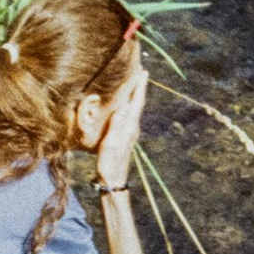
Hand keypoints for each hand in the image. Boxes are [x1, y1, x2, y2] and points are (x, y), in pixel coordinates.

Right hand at [93, 66, 148, 188]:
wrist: (114, 180)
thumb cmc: (109, 163)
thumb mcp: (110, 143)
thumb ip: (116, 124)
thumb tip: (123, 106)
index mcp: (129, 127)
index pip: (136, 102)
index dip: (140, 87)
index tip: (143, 72)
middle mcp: (133, 128)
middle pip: (138, 104)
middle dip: (140, 88)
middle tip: (142, 74)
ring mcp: (130, 133)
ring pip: (135, 110)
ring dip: (136, 96)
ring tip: (135, 85)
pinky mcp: (126, 138)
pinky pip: (130, 116)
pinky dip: (130, 106)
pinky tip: (126, 106)